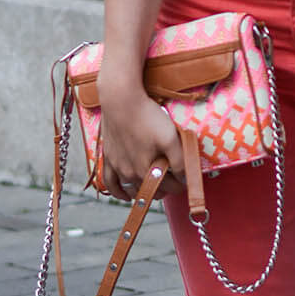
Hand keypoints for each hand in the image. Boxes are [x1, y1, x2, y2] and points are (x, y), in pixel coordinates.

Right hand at [95, 84, 184, 201]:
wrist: (120, 100)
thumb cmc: (147, 117)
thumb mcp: (171, 138)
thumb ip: (180, 162)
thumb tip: (185, 179)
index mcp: (148, 171)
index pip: (170, 188)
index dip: (181, 184)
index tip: (186, 178)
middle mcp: (130, 174)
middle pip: (152, 191)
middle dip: (165, 187)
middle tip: (172, 178)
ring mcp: (117, 167)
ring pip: (132, 190)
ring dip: (145, 192)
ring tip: (155, 189)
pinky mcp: (108, 158)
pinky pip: (110, 184)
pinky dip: (118, 193)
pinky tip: (125, 196)